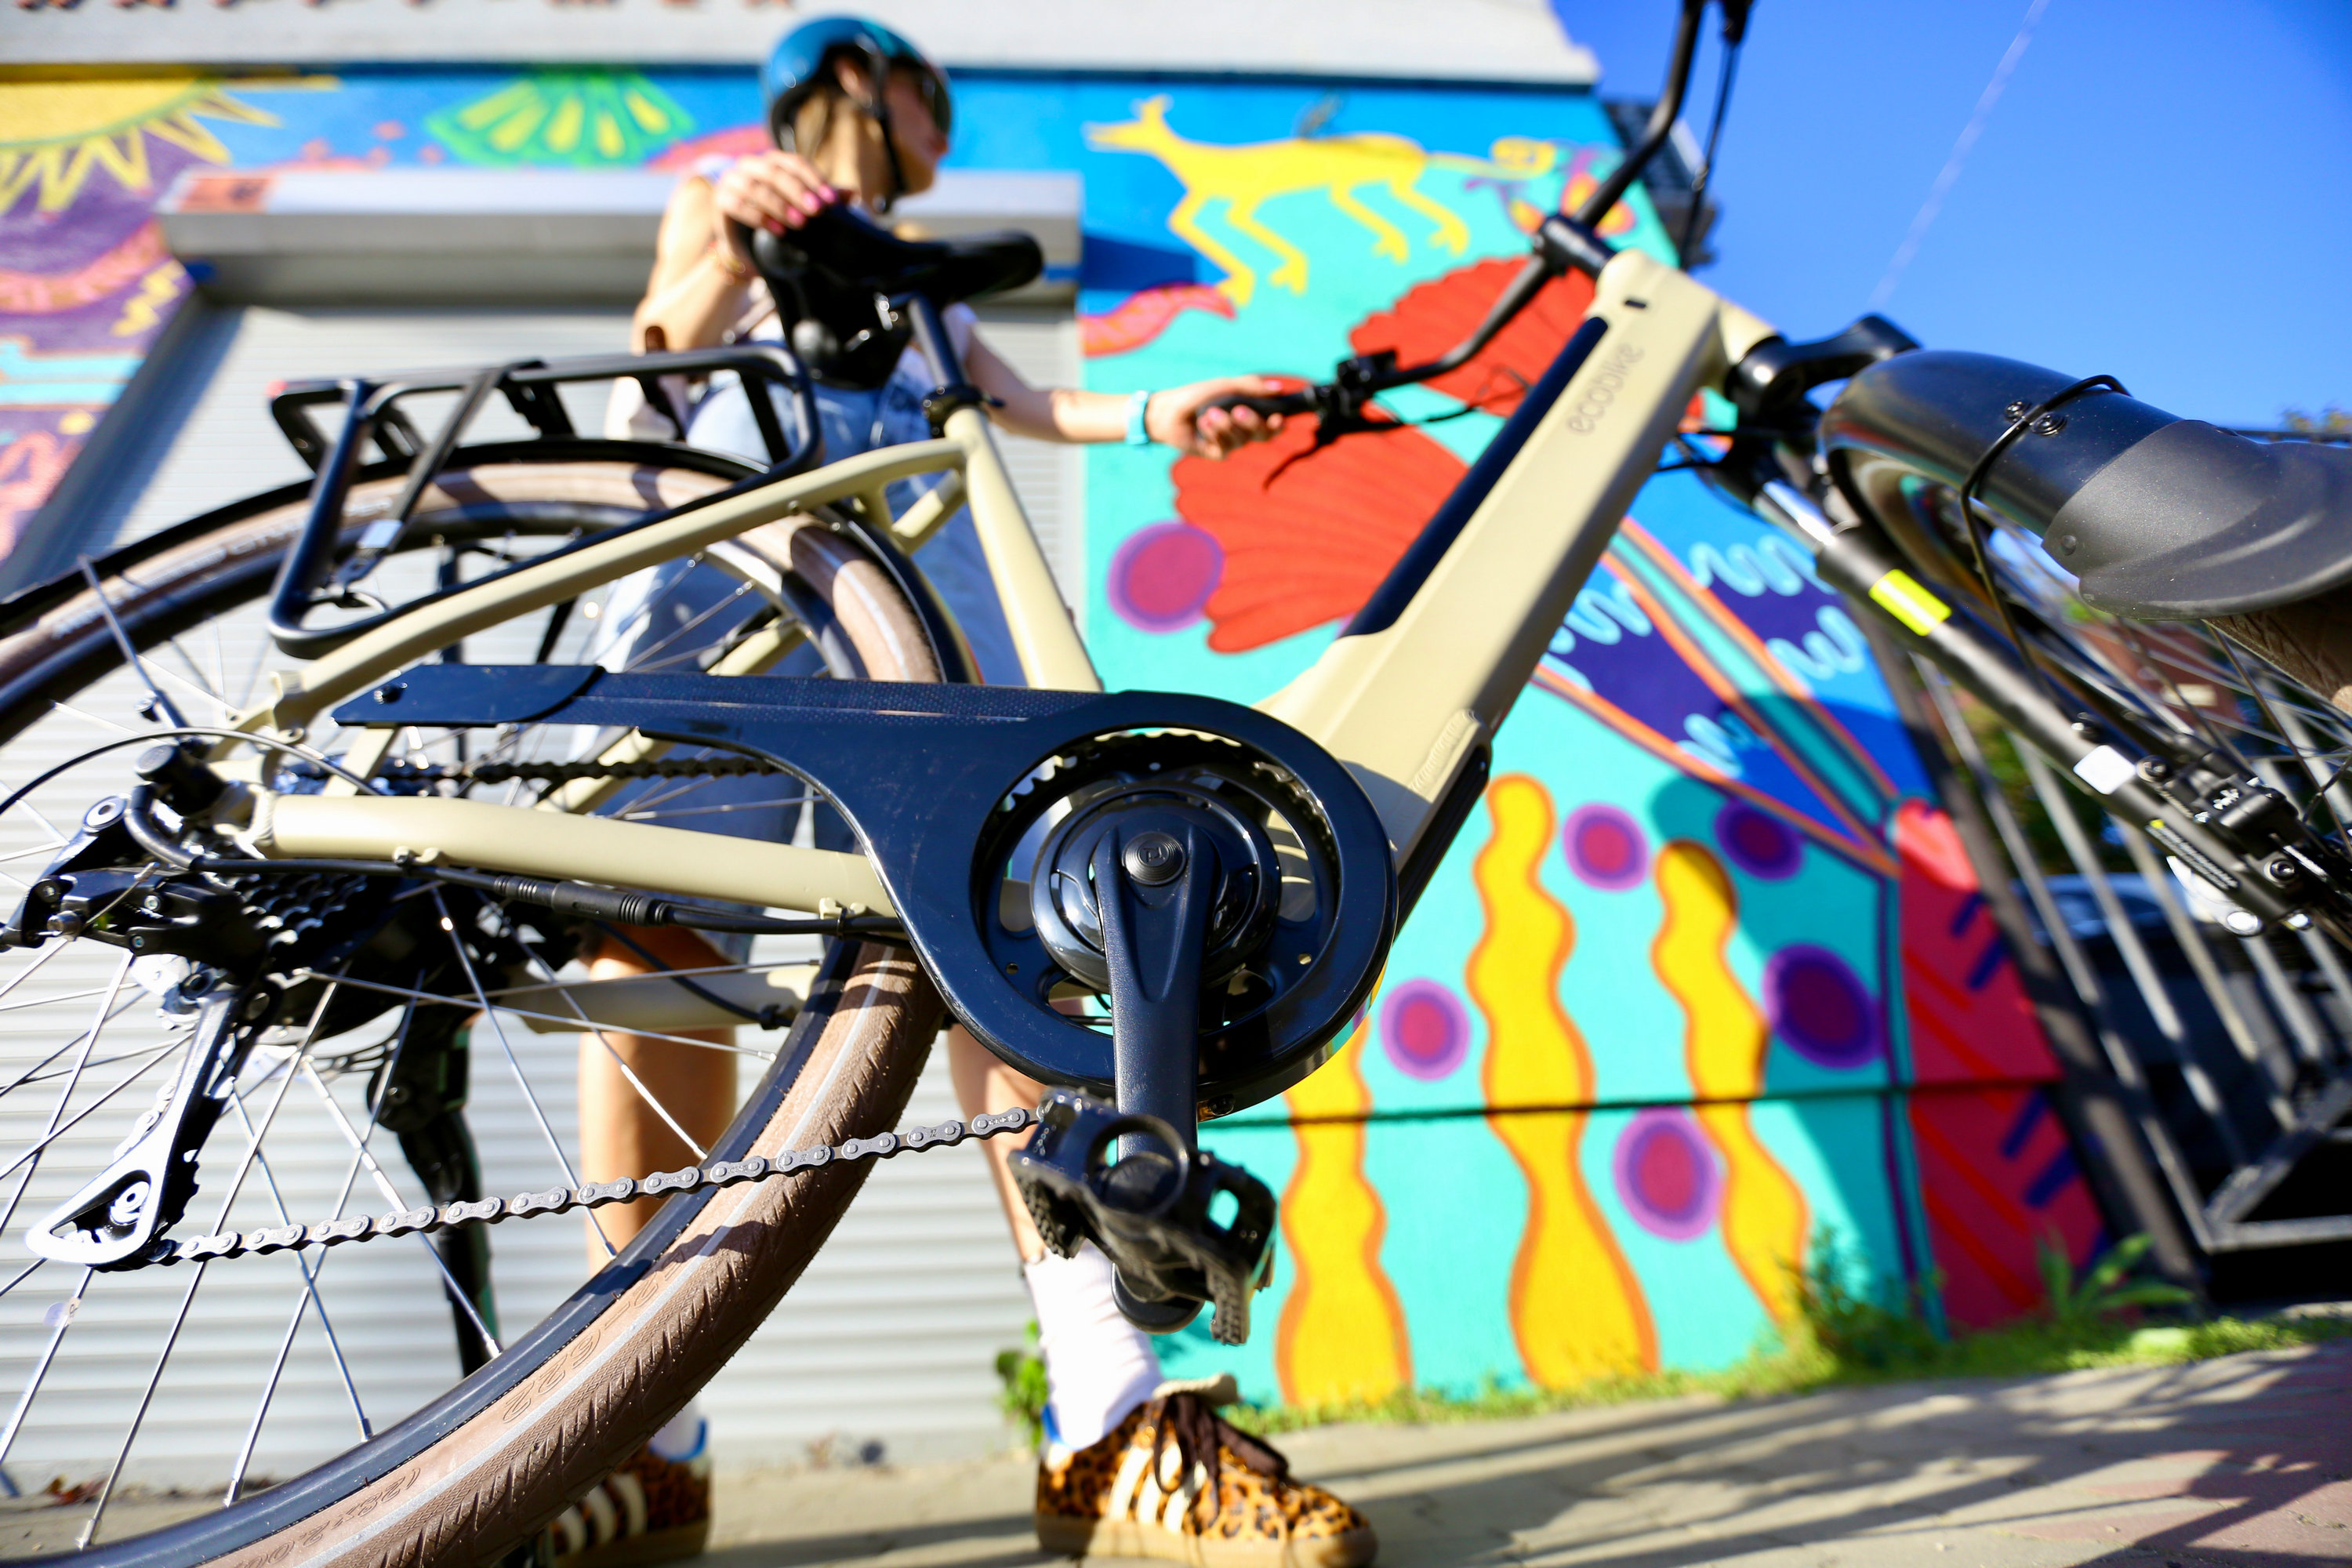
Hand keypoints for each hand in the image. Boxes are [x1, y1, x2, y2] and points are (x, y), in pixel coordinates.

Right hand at [709, 150, 842, 265]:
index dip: (814, 179)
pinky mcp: (720, 200)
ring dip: (779, 205)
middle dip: (798, 191)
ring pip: (755, 186)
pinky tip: (777, 230)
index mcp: (771, 162)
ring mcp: (731, 180)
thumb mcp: (801, 210)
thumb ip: (822, 199)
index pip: (794, 163)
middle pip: (774, 171)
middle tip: (817, 211)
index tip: (832, 201)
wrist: (746, 246)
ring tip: (800, 224)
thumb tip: (853, 194)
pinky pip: (737, 205)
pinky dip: (759, 217)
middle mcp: (750, 165)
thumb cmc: (776, 221)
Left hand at [1146, 375, 1287, 459]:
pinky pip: (1224, 447)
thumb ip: (1250, 386)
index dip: (1278, 424)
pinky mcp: (1217, 453)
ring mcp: (1230, 443)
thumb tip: (1278, 388)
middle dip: (1252, 422)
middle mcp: (1243, 430)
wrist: (1167, 410)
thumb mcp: (1224, 385)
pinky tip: (1202, 423)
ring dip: (1225, 425)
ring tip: (1208, 413)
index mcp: (1249, 413)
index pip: (1272, 423)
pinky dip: (1213, 433)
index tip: (1277, 418)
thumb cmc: (1196, 395)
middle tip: (1238, 410)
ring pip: (1242, 440)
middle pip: (1262, 434)